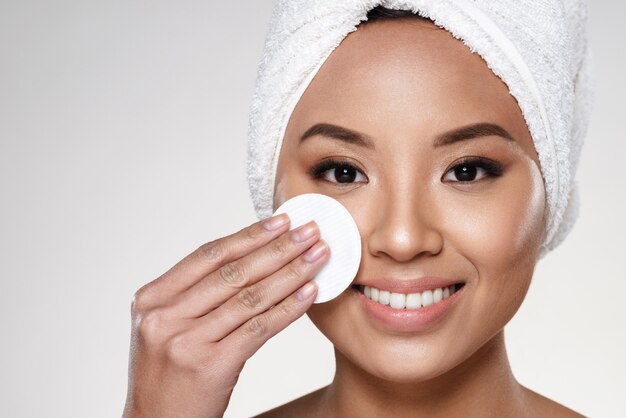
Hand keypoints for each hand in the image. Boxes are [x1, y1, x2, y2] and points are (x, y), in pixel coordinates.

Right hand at [122, 214, 328, 417]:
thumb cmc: (168, 375)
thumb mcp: (167, 327)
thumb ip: (196, 294)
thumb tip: (253, 259)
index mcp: (152, 299)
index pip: (208, 256)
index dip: (248, 235)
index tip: (280, 221)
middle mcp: (164, 316)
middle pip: (233, 272)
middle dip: (277, 248)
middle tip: (309, 231)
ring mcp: (185, 340)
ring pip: (250, 296)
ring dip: (291, 272)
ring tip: (317, 256)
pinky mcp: (210, 365)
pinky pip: (259, 328)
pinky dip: (289, 308)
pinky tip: (309, 292)